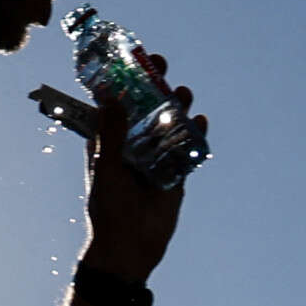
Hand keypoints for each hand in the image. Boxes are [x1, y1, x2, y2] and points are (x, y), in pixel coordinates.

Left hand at [38, 47, 193, 285]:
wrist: (129, 248)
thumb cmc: (109, 209)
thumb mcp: (106, 167)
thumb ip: (111, 133)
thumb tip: (111, 95)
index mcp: (110, 141)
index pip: (116, 103)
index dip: (123, 80)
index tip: (130, 58)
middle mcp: (133, 145)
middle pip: (146, 108)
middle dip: (154, 86)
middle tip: (161, 65)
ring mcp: (155, 158)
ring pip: (169, 124)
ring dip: (176, 106)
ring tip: (182, 93)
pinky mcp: (175, 174)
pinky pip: (187, 148)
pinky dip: (194, 133)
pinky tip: (199, 122)